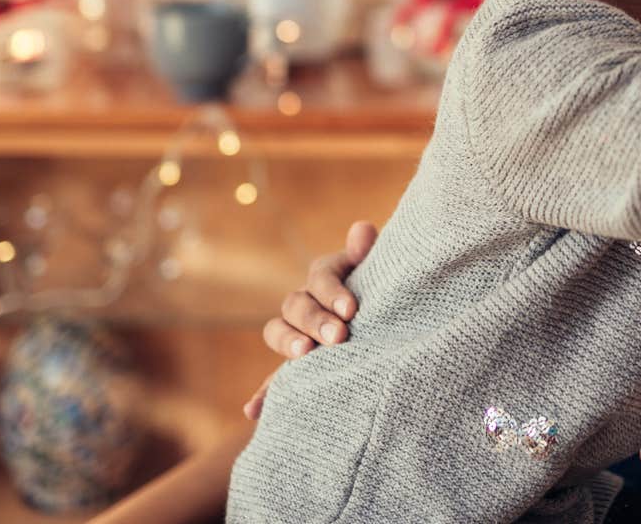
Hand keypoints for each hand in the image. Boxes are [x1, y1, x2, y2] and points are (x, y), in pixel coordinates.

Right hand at [242, 220, 375, 419]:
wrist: (387, 319)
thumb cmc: (386, 290)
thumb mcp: (380, 271)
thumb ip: (369, 253)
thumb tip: (362, 228)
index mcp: (325, 277)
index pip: (319, 278)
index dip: (332, 292)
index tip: (352, 310)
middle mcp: (306, 301)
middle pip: (296, 305)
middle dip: (315, 320)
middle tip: (338, 337)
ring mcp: (297, 332)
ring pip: (278, 331)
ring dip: (287, 343)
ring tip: (305, 356)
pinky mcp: (297, 363)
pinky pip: (273, 378)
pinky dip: (263, 394)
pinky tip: (254, 411)